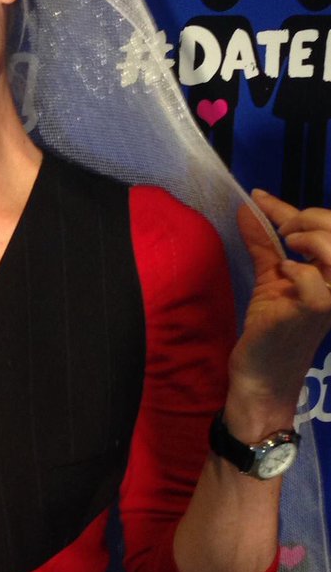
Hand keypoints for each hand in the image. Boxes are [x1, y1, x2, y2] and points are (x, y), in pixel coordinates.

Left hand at [230, 190, 330, 414]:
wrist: (261, 374)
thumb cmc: (271, 327)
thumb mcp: (270, 277)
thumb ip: (264, 243)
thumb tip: (248, 207)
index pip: (328, 230)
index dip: (293, 209)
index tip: (259, 197)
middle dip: (310, 220)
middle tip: (280, 231)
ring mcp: (328, 303)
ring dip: (313, 241)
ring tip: (287, 246)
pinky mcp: (309, 318)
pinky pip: (319, 290)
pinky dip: (301, 273)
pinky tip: (284, 272)